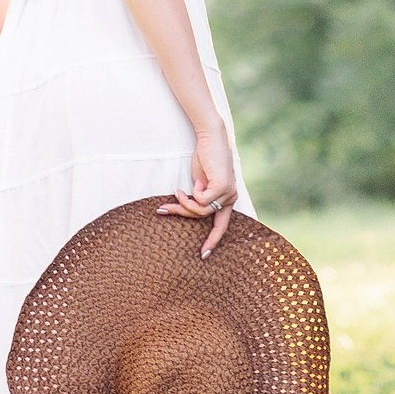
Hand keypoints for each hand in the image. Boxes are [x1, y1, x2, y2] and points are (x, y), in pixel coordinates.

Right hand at [159, 124, 236, 257]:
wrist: (212, 138)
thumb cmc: (206, 157)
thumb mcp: (201, 182)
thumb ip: (200, 197)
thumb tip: (191, 209)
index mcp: (227, 198)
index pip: (222, 225)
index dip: (213, 240)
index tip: (204, 255)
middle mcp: (231, 197)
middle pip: (204, 217)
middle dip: (183, 214)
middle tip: (163, 210)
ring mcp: (228, 192)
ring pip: (201, 211)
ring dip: (184, 203)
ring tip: (175, 192)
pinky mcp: (222, 186)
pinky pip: (201, 201)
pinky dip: (192, 194)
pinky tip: (194, 182)